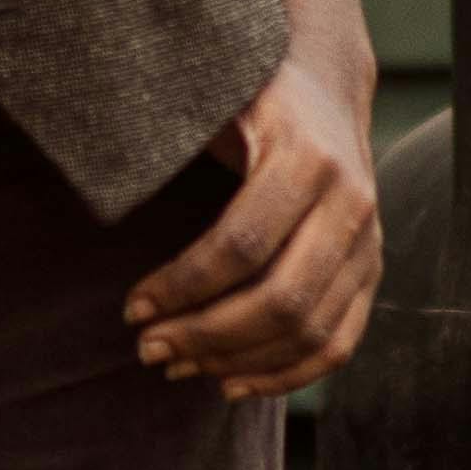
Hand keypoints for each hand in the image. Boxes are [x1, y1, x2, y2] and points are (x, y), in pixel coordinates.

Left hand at [125, 56, 382, 399]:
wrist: (326, 85)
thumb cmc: (249, 95)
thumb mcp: (215, 97)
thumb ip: (170, 133)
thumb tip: (99, 181)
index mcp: (306, 156)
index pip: (240, 245)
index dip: (181, 286)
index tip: (132, 309)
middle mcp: (350, 202)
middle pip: (280, 300)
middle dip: (205, 335)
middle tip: (147, 350)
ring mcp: (368, 242)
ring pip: (309, 331)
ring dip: (237, 362)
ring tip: (176, 366)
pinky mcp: (371, 271)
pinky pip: (338, 344)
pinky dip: (286, 376)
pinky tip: (230, 385)